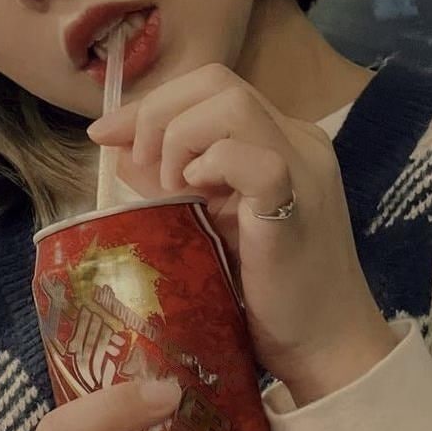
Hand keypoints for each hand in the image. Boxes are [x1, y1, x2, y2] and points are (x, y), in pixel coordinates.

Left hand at [87, 63, 398, 405]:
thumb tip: (119, 149)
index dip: (151, 103)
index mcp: (280, 139)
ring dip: (180, 139)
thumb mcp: (209, 223)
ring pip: (231, 103)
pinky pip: (251, 157)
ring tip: (173, 190)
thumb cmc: (269, 294)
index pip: (209, 88)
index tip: (104, 134)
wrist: (327, 349)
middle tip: (140, 167)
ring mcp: (304, 167)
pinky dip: (209, 165)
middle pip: (216, 81)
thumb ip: (170, 182)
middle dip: (157, 112)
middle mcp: (298, 140)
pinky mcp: (296, 204)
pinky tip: (196, 198)